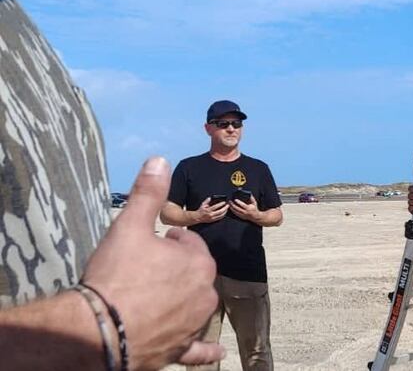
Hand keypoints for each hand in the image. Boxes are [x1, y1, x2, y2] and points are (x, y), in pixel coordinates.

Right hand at [82, 157, 224, 369]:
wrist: (97, 331)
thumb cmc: (115, 277)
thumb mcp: (129, 226)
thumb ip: (148, 193)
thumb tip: (160, 160)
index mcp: (199, 264)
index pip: (189, 244)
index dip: (167, 242)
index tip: (148, 245)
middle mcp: (204, 295)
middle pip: (192, 275)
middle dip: (173, 270)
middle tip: (142, 271)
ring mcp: (193, 325)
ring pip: (194, 308)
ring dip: (180, 302)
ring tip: (149, 299)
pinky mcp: (179, 351)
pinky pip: (197, 352)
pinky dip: (204, 352)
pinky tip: (216, 355)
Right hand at [194, 196, 228, 223]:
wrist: (197, 217)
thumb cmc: (200, 211)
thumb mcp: (202, 205)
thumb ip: (207, 201)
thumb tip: (210, 198)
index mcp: (208, 210)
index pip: (216, 206)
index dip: (220, 204)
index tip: (224, 202)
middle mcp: (210, 214)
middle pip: (220, 211)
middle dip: (225, 208)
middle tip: (228, 205)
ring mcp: (212, 218)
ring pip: (221, 215)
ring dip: (225, 212)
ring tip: (227, 209)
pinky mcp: (212, 221)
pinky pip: (219, 218)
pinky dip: (223, 215)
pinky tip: (224, 213)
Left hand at [229, 194, 260, 223]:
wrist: (255, 216)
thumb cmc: (254, 209)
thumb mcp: (254, 203)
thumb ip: (252, 198)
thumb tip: (250, 194)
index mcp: (248, 208)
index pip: (242, 205)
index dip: (238, 202)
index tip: (235, 199)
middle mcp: (245, 212)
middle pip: (237, 208)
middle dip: (233, 204)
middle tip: (230, 201)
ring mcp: (243, 215)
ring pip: (235, 211)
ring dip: (232, 208)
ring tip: (229, 204)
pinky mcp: (241, 217)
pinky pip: (236, 214)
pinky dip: (233, 211)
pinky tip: (231, 208)